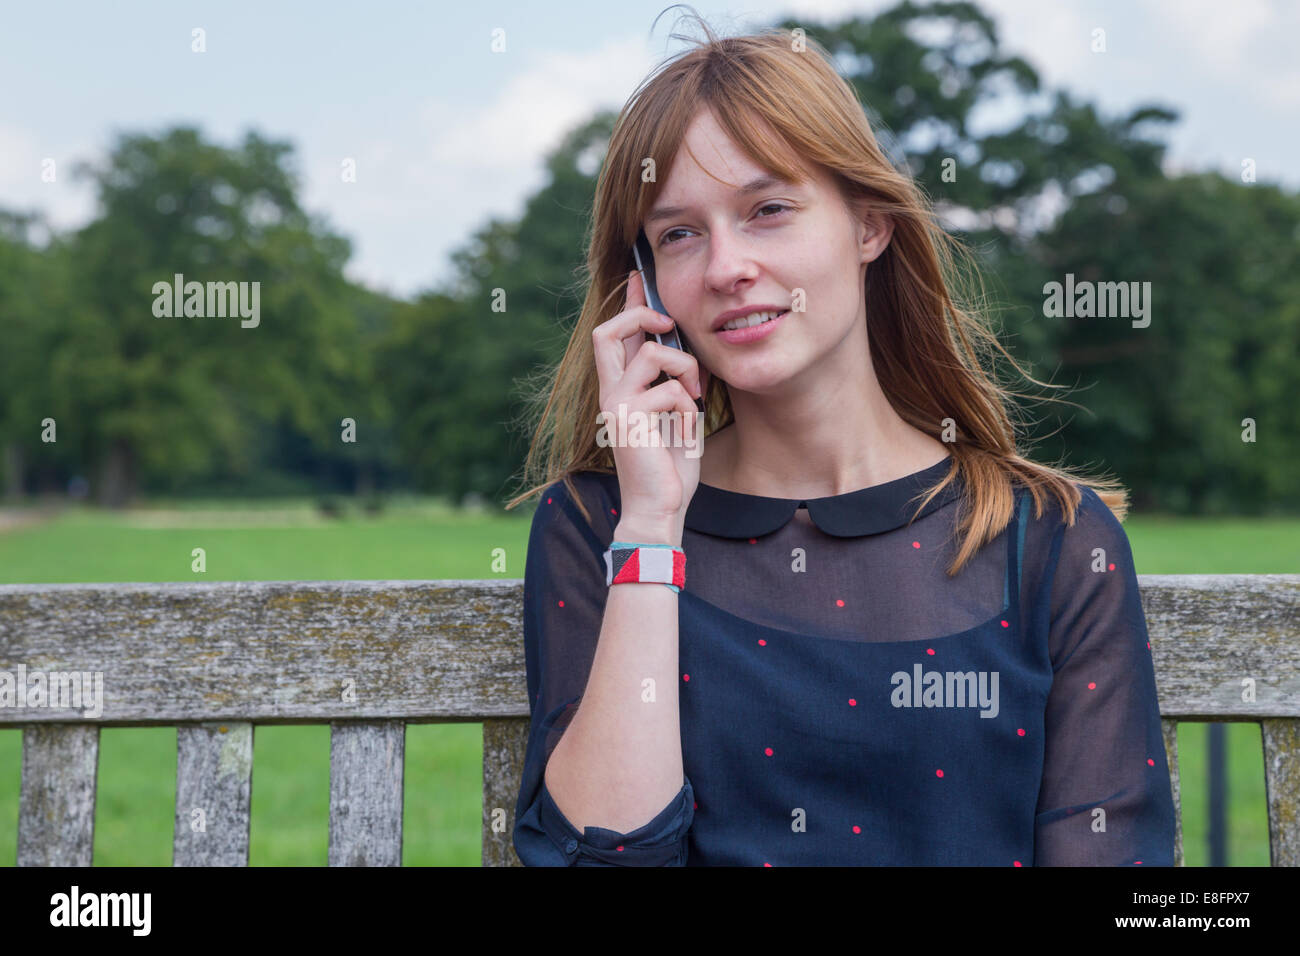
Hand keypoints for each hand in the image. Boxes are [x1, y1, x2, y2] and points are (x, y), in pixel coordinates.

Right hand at [591, 270, 705, 533]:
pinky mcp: (627, 419)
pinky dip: (689, 407)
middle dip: (641, 315)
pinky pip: (670, 390)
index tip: (639, 277)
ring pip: (650, 353)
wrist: (660, 508)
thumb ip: (674, 384)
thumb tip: (687, 353)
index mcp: (621, 389)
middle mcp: (610, 393)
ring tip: (694, 397)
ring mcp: (615, 405)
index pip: (616, 335)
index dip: (628, 303)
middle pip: (606, 330)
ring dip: (684, 368)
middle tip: (669, 324)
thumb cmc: (669, 466)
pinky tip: (686, 431)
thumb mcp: (676, 416)